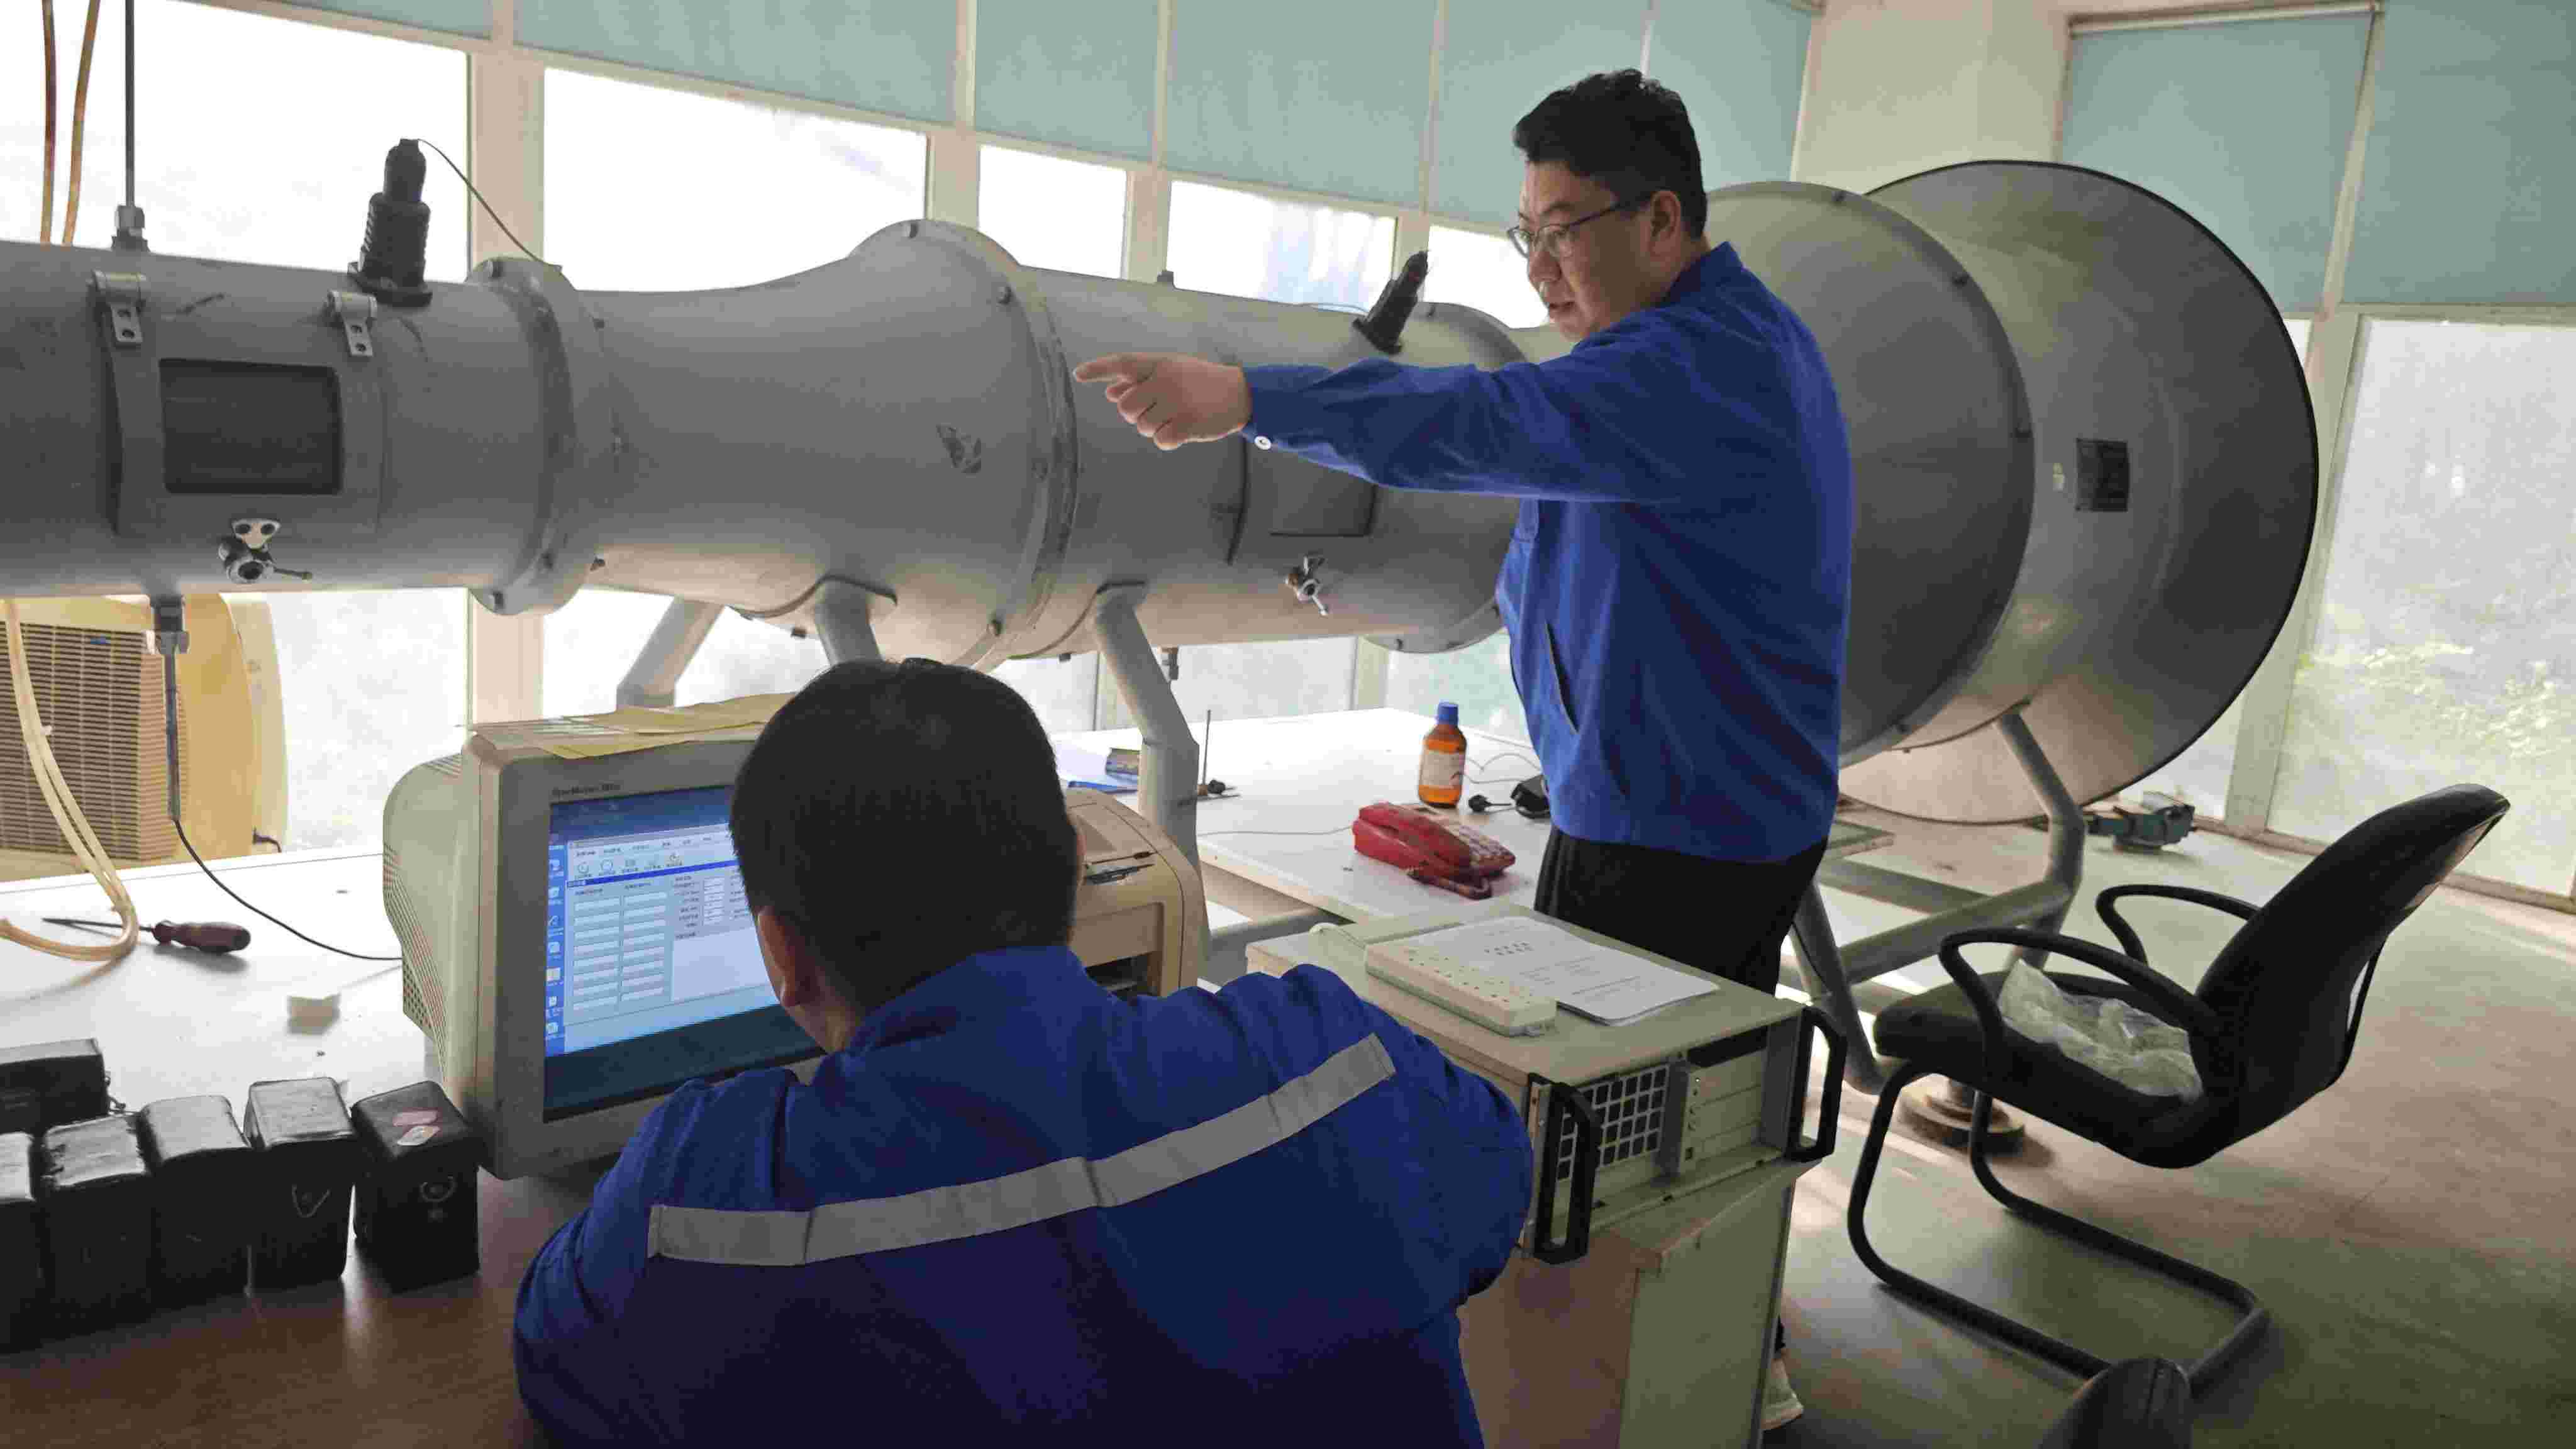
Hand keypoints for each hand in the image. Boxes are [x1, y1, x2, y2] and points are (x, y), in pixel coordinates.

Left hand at [1073, 352, 1251, 450]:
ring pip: (1142, 427)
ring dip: (1154, 428)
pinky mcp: (1188, 424)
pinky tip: (1183, 429)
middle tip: (1157, 409)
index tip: (1078, 374)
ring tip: (1175, 416)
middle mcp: (1166, 381)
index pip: (1122, 364)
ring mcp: (1177, 402)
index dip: (1098, 369)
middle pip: (1126, 407)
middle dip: (1135, 414)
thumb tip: (1110, 393)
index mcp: (1160, 364)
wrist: (1239, 393)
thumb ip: (1140, 381)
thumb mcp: (1171, 373)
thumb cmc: (1199, 382)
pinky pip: (1161, 441)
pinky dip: (1169, 440)